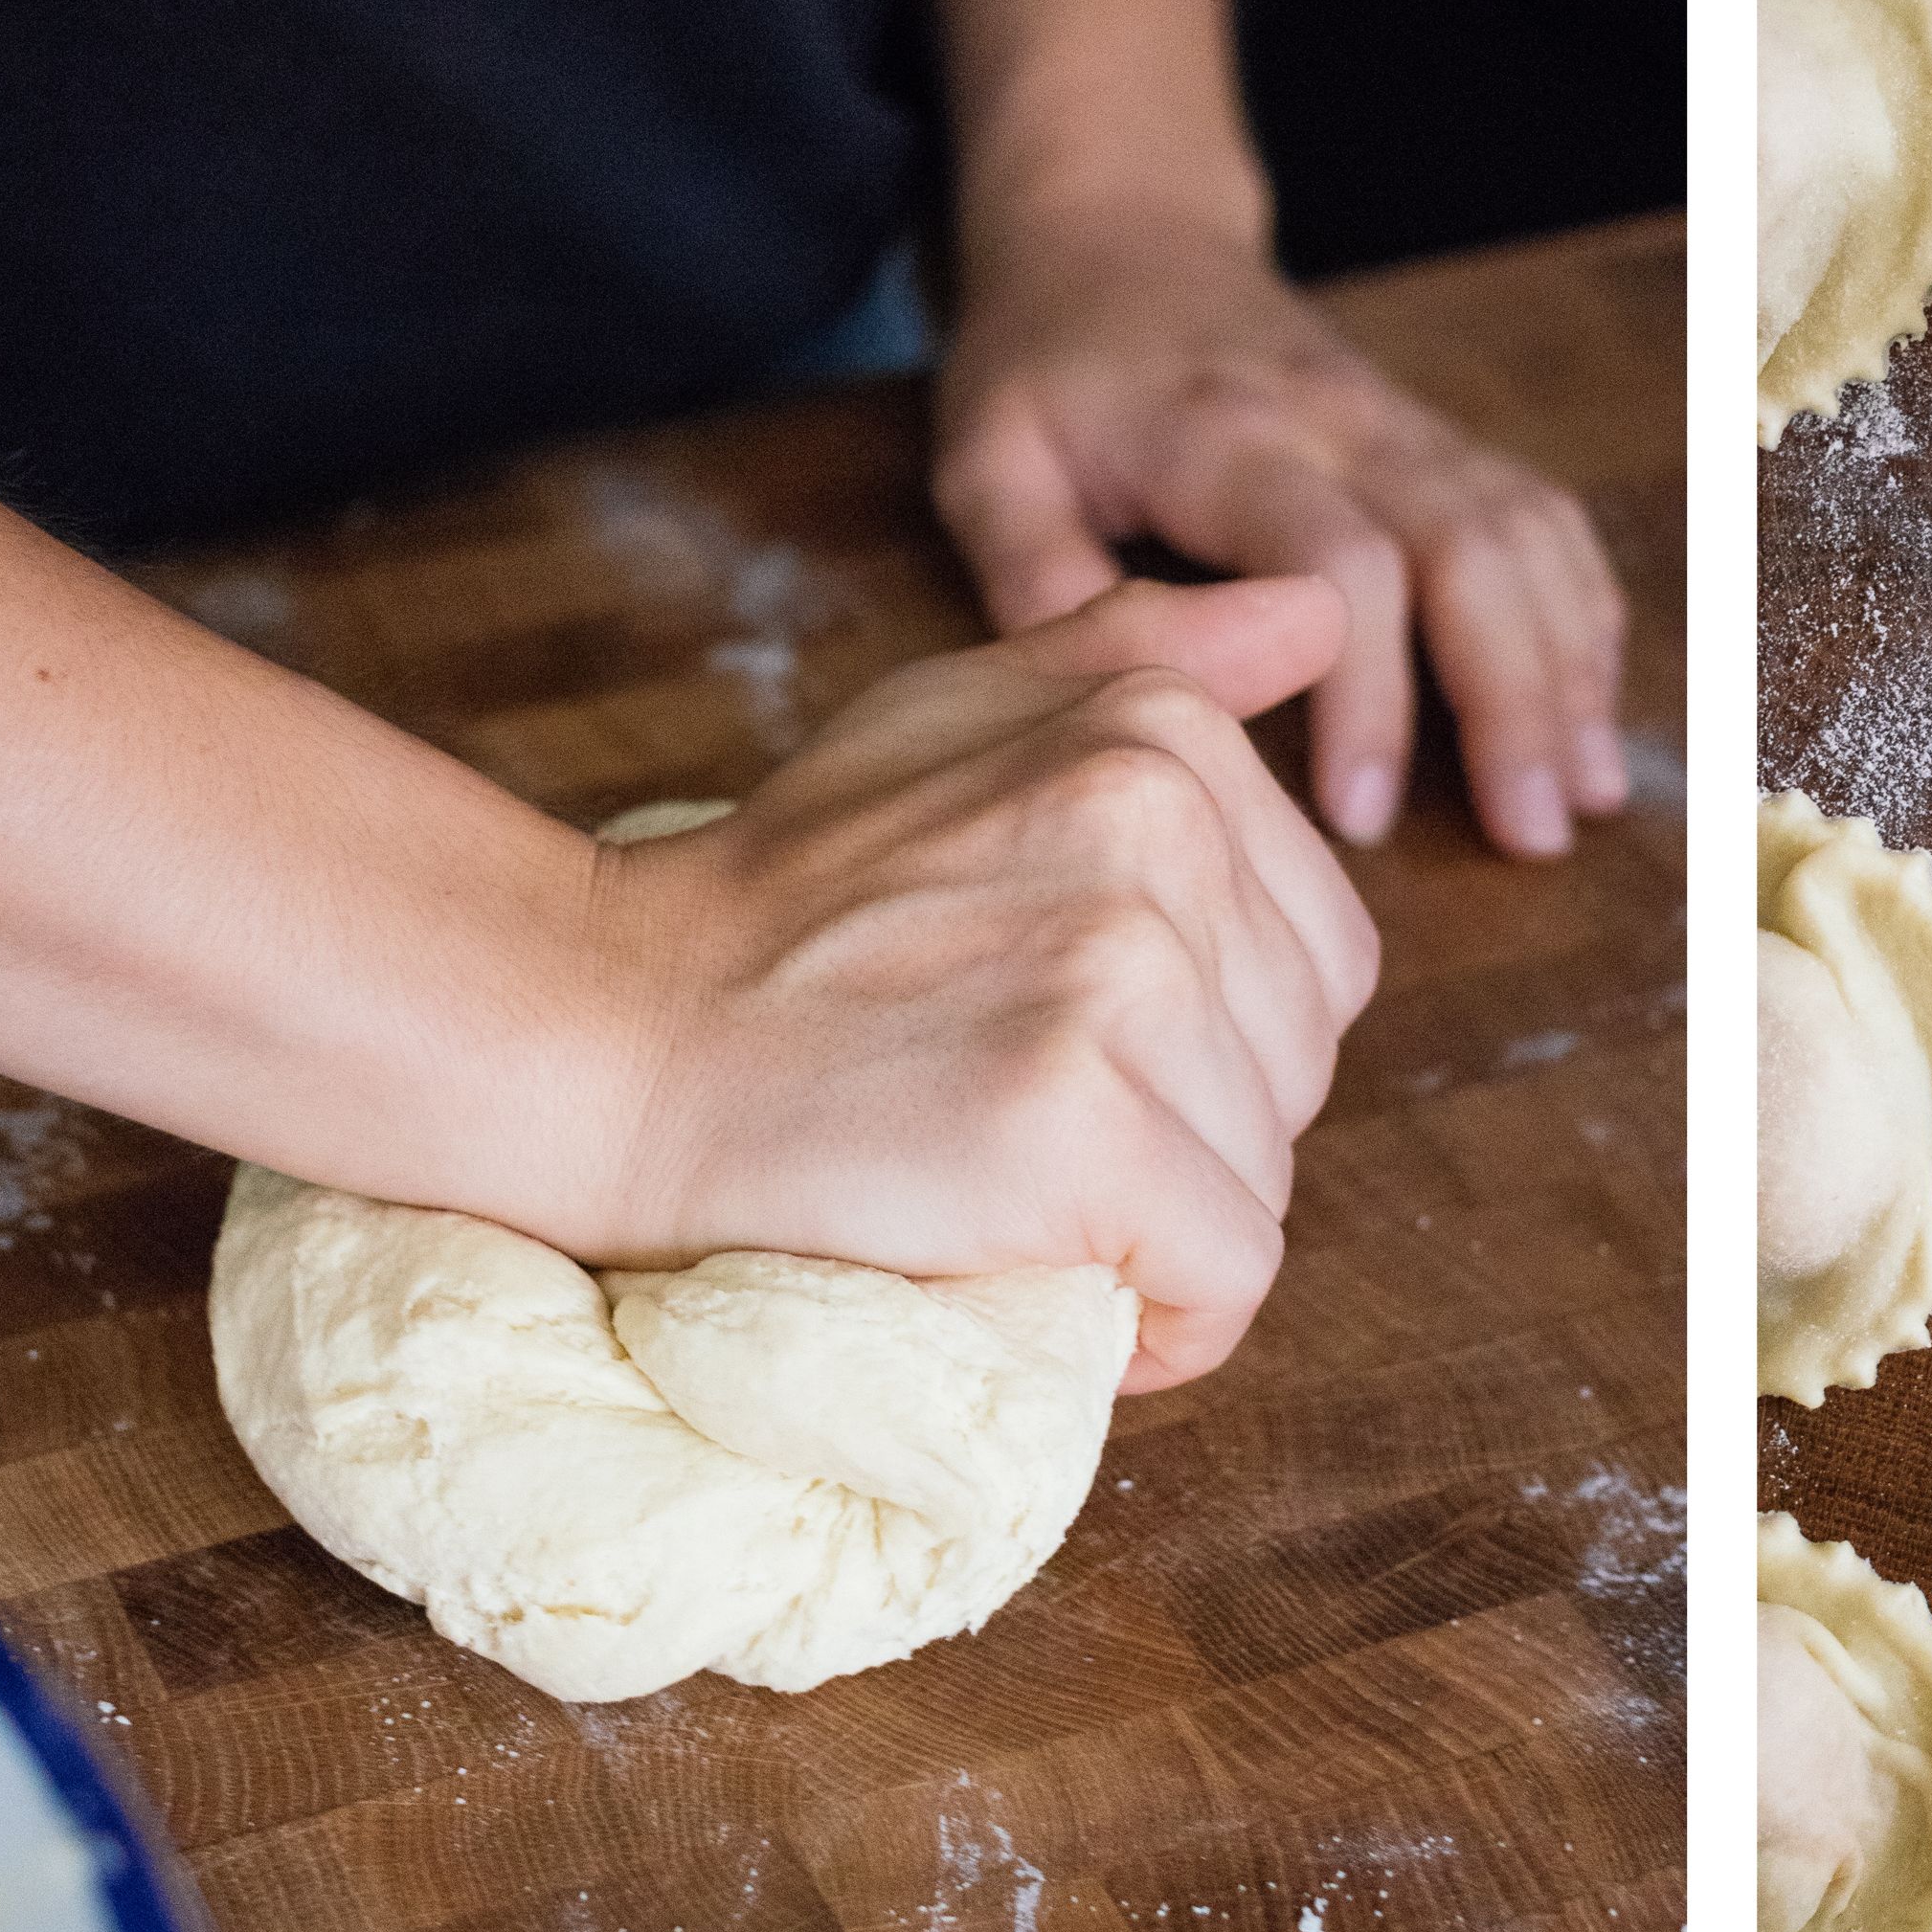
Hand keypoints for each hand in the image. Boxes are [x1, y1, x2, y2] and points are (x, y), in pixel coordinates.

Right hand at [583, 578, 1380, 1390]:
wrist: (607, 1033)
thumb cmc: (787, 898)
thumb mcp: (960, 715)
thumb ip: (1151, 655)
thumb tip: (1325, 608)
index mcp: (1159, 734)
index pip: (1321, 956)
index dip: (1214, 1040)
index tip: (1070, 1045)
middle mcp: (1160, 830)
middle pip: (1301, 1070)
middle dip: (1191, 1130)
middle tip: (1014, 1111)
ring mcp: (1122, 974)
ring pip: (1265, 1175)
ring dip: (1160, 1225)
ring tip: (1004, 1182)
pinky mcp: (1081, 1123)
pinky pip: (1228, 1273)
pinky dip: (1166, 1323)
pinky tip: (1063, 1289)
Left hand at [931, 210, 1631, 858]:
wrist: (1123, 233)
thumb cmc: (1048, 368)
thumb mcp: (989, 461)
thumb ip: (1039, 578)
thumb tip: (1124, 711)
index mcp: (1223, 437)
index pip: (1340, 561)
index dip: (1368, 693)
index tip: (1360, 815)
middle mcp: (1342, 424)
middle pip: (1472, 550)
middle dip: (1516, 698)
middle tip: (1530, 834)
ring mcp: (1406, 426)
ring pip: (1527, 535)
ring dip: (1569, 670)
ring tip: (1584, 799)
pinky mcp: (1441, 441)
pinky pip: (1543, 521)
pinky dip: (1581, 618)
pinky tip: (1589, 718)